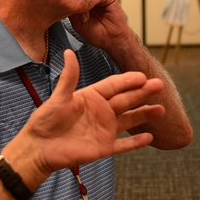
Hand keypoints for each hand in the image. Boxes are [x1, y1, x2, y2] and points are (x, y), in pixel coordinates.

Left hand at [11, 49, 164, 177]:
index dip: (128, 81)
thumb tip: (69, 52)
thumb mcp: (59, 97)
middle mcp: (101, 112)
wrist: (38, 148)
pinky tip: (150, 137)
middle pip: (126, 100)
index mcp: (91, 97)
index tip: (142, 76)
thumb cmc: (45, 121)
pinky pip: (124, 144)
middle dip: (143, 93)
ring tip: (161, 110)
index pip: (114, 86)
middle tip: (159, 85)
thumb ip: (69, 77)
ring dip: (145, 114)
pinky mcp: (104, 147)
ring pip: (130, 120)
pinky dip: (136, 142)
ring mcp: (104, 130)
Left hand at [68, 0, 130, 50]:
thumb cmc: (96, 34)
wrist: (112, 40)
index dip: (67, 0)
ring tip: (83, 15)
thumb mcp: (77, 24)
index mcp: (83, 3)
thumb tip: (64, 2)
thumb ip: (71, 12)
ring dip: (83, 2)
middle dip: (74, 0)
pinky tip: (88, 9)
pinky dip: (91, 1)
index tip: (63, 8)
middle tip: (72, 10)